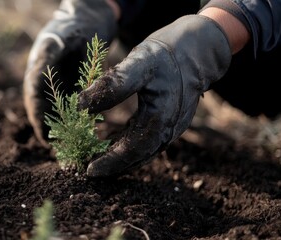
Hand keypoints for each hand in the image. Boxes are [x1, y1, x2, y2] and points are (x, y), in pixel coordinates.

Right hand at [23, 0, 116, 145]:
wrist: (88, 15)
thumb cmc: (75, 25)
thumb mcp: (61, 39)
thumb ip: (49, 59)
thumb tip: (42, 84)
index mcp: (38, 69)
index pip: (34, 100)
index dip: (39, 121)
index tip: (46, 140)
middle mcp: (44, 79)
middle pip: (43, 110)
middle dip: (50, 130)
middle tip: (59, 151)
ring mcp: (56, 83)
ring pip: (55, 111)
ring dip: (61, 128)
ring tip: (69, 148)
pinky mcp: (69, 85)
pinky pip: (69, 106)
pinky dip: (74, 119)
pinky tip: (83, 132)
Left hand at [78, 14, 231, 176]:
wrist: (199, 47)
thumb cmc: (167, 53)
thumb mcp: (139, 63)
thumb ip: (112, 85)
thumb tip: (80, 105)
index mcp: (161, 118)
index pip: (132, 150)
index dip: (110, 162)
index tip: (88, 170)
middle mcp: (169, 129)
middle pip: (138, 156)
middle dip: (113, 165)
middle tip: (88, 170)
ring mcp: (172, 126)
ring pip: (143, 151)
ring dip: (121, 158)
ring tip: (97, 160)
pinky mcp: (170, 121)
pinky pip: (148, 141)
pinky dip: (130, 146)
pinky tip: (114, 144)